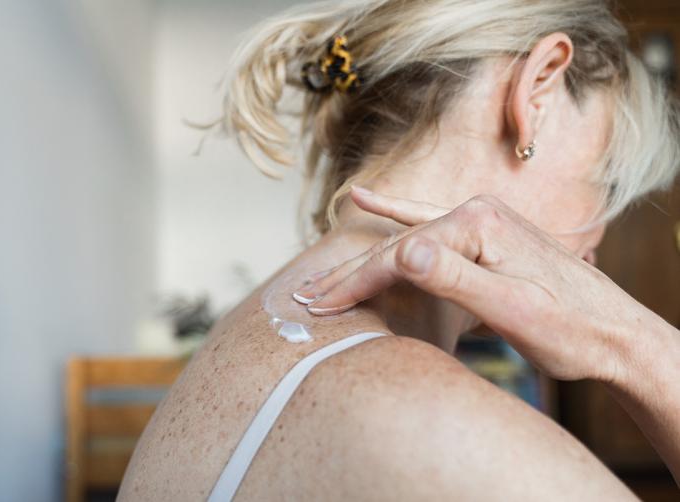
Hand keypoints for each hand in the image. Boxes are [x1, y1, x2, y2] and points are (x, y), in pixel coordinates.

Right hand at [294, 188, 649, 382]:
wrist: (616, 335)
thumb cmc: (569, 329)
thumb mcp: (512, 309)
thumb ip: (455, 277)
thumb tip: (402, 251)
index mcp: (479, 225)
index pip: (400, 256)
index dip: (356, 283)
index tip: (319, 306)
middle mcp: (477, 212)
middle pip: (397, 247)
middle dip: (349, 275)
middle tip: (304, 298)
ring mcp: (480, 221)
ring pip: (405, 241)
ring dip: (363, 261)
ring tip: (322, 276)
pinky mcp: (484, 237)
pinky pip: (427, 223)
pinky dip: (394, 214)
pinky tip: (365, 199)